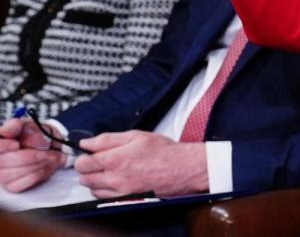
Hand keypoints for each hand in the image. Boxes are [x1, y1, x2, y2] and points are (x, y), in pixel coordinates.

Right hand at [0, 118, 64, 191]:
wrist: (50, 147)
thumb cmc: (35, 136)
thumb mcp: (27, 125)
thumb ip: (16, 126)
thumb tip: (7, 129)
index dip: (2, 147)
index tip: (16, 144)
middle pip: (2, 163)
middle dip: (28, 157)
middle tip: (45, 152)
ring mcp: (2, 175)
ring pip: (13, 174)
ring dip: (36, 165)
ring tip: (49, 157)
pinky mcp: (12, 186)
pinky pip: (21, 184)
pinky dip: (37, 174)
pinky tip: (44, 166)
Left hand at [74, 131, 207, 197]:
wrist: (182, 169)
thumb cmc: (163, 151)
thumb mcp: (135, 136)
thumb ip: (107, 139)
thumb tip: (86, 142)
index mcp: (114, 159)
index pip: (82, 163)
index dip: (83, 156)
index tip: (90, 153)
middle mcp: (114, 178)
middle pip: (84, 178)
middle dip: (88, 168)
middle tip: (102, 160)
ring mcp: (120, 191)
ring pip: (92, 189)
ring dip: (96, 180)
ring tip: (111, 170)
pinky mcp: (126, 199)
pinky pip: (104, 197)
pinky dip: (104, 190)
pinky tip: (116, 180)